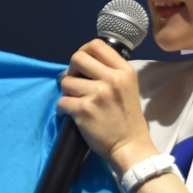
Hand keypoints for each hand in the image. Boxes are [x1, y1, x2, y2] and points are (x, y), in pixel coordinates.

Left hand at [57, 39, 158, 173]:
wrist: (130, 146)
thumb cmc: (127, 119)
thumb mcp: (128, 87)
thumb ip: (110, 72)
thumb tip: (80, 64)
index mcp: (124, 71)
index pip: (96, 45)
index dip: (83, 52)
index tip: (81, 65)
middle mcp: (112, 79)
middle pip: (77, 58)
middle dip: (71, 70)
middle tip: (75, 83)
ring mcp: (98, 94)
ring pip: (66, 81)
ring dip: (67, 92)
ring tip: (76, 102)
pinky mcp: (85, 110)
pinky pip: (61, 102)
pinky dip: (62, 109)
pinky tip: (71, 115)